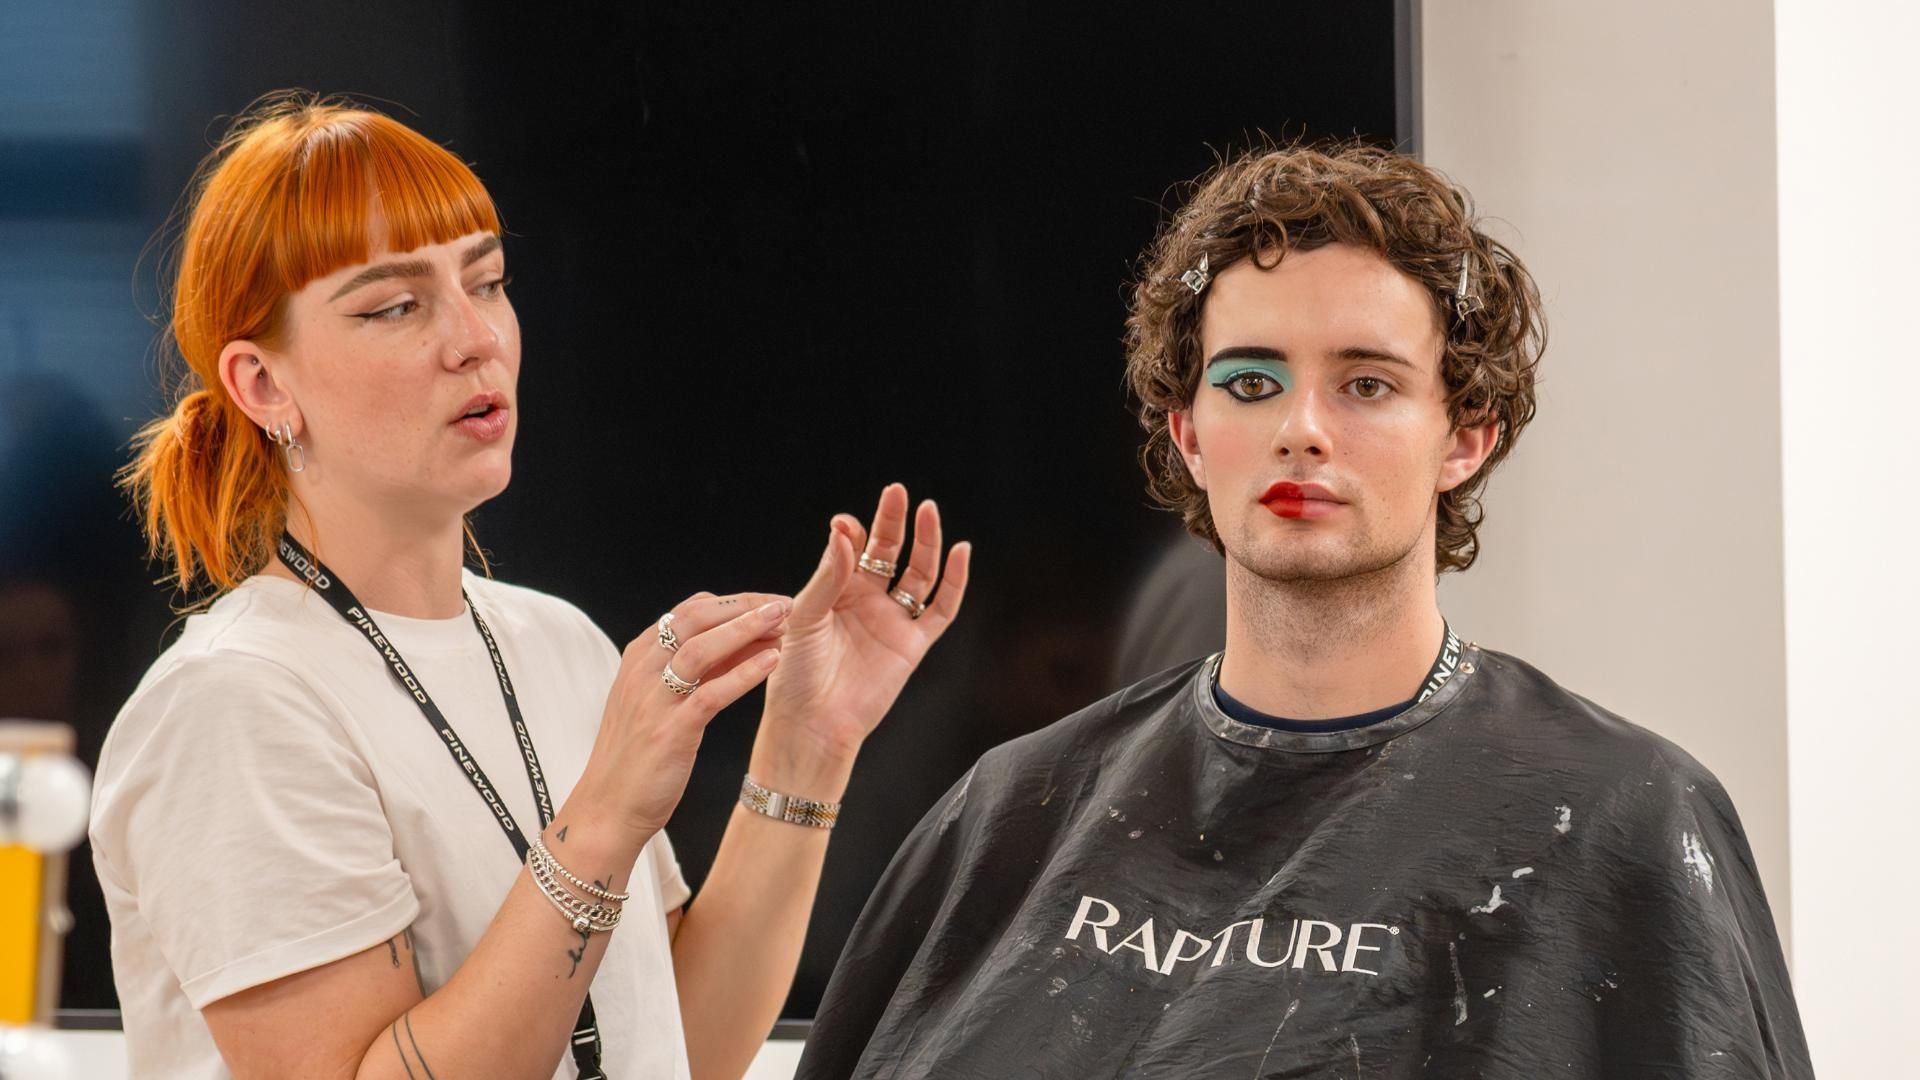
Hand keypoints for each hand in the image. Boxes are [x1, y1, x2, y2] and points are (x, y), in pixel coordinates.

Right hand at [573, 592, 791, 848]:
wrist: (606, 809)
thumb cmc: (638, 755)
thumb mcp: (659, 701)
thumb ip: (694, 670)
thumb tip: (741, 640)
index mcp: (639, 658)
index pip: (688, 611)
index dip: (732, 602)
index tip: (767, 602)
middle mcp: (643, 671)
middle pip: (695, 619)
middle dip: (743, 605)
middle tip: (783, 603)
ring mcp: (653, 700)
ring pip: (701, 648)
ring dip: (746, 628)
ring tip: (783, 620)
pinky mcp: (669, 732)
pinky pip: (710, 693)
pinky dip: (744, 673)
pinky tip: (772, 661)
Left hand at [760, 483, 972, 773]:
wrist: (812, 724)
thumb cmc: (794, 675)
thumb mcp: (803, 616)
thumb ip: (828, 575)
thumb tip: (845, 531)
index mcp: (835, 592)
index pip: (852, 548)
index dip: (853, 531)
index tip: (846, 523)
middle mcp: (866, 602)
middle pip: (889, 552)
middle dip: (894, 522)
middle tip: (898, 492)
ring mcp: (892, 621)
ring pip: (918, 573)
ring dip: (926, 542)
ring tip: (928, 510)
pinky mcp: (912, 645)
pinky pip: (941, 610)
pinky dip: (955, 582)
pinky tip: (961, 552)